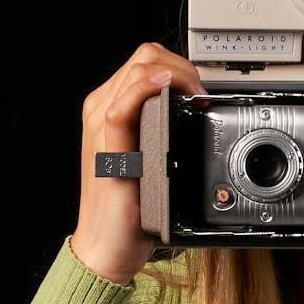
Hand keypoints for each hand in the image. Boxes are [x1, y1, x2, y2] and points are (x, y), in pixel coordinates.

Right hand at [71, 42, 205, 285]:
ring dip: (176, 72)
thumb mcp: (149, 161)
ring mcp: (101, 127)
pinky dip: (147, 87)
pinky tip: (167, 88)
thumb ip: (163, 134)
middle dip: (183, 66)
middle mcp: (102, 111)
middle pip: (144, 57)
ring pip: (137, 69)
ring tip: (195, 96)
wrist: (106, 246)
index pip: (145, 62)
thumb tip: (195, 117)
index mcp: (110, 110)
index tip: (201, 92)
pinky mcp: (108, 148)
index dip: (180, 66)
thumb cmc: (128, 211)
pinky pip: (122, 104)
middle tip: (202, 95)